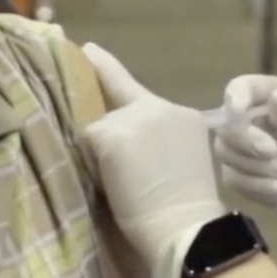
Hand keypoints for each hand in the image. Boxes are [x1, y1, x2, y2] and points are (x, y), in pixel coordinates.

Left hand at [79, 44, 227, 277]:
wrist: (188, 228)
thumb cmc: (187, 209)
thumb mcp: (180, 159)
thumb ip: (157, 140)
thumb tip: (127, 142)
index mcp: (182, 115)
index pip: (138, 91)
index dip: (108, 69)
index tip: (88, 49)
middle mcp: (160, 107)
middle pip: (116, 110)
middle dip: (111, 135)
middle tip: (125, 172)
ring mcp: (135, 117)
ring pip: (101, 129)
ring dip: (103, 152)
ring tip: (126, 185)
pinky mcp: (112, 133)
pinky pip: (88, 144)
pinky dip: (93, 163)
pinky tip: (115, 183)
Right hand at [214, 75, 276, 238]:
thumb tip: (275, 99)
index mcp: (271, 96)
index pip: (241, 87)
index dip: (236, 96)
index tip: (239, 110)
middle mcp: (250, 119)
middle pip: (226, 124)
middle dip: (247, 140)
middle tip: (273, 152)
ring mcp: (241, 149)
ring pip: (225, 152)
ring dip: (256, 167)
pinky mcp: (240, 176)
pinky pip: (232, 179)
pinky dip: (256, 186)